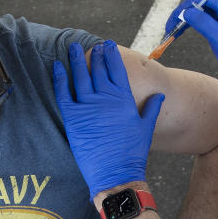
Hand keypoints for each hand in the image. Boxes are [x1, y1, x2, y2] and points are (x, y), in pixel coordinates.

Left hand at [54, 40, 164, 197]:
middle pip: (98, 69)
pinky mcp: (73, 118)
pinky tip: (57, 66)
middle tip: (92, 46)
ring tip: (74, 48)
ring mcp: (88, 107)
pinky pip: (63, 93)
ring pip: (80, 76)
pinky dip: (59, 78)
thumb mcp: (145, 128)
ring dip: (76, 60)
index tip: (108, 45)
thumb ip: (151, 108)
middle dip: (95, 55)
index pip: (117, 69)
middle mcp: (105, 98)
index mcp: (124, 99)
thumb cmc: (132, 153)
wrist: (115, 173)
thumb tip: (159, 95)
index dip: (111, 55)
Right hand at [164, 0, 217, 92]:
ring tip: (172, 30)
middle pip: (201, 2)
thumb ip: (204, 24)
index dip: (190, 3)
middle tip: (171, 25)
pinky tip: (180, 32)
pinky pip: (201, 21)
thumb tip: (186, 12)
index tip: (178, 16)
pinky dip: (190, 25)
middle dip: (184, 11)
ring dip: (185, 19)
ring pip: (199, 12)